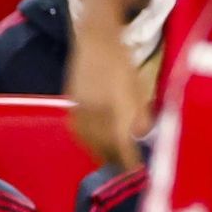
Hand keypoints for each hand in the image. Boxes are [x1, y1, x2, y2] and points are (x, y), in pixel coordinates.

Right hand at [67, 30, 145, 170]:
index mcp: (115, 104)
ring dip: (101, 154)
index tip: (138, 173)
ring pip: (89, 141)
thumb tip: (142, 137)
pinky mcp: (70, 105)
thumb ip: (140, 114)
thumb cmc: (122, 61)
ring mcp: (80, 108)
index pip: (122, 143)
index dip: (129, 161)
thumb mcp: (139, 86)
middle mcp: (95, 109)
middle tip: (127, 171)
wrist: (94, 38)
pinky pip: (79, 132)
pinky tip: (96, 145)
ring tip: (112, 161)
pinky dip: (88, 142)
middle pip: (104, 146)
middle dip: (116, 161)